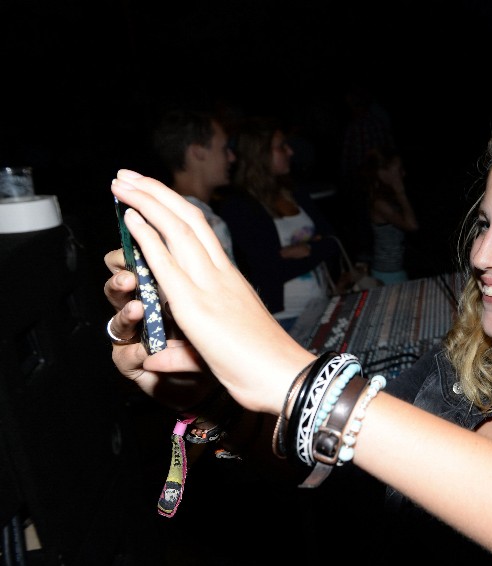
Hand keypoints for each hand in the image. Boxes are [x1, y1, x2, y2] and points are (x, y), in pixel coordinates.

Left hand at [109, 171, 314, 414]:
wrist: (283, 378)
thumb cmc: (262, 367)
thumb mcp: (220, 348)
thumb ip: (183, 351)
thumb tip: (154, 357)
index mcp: (231, 280)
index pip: (202, 233)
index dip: (175, 208)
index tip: (153, 193)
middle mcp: (222, 275)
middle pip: (188, 219)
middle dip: (156, 192)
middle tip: (129, 175)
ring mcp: (209, 286)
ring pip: (176, 229)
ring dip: (146, 201)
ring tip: (122, 182)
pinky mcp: (195, 304)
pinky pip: (166, 261)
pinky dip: (146, 235)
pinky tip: (130, 216)